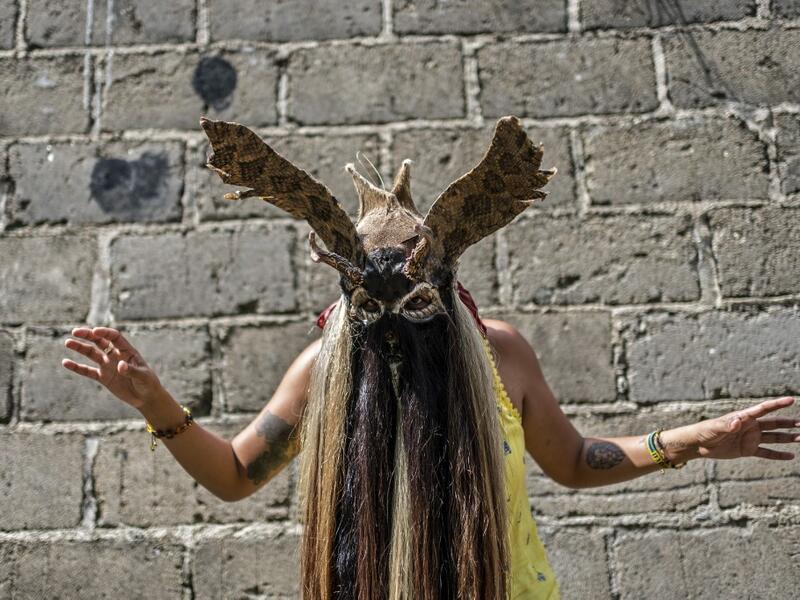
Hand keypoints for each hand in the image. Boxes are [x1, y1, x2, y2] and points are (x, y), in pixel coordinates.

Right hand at [62, 327, 164, 409]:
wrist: (145, 398)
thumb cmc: (148, 384)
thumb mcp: (143, 376)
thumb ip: (131, 370)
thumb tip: (119, 365)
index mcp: (127, 351)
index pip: (114, 337)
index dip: (105, 333)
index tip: (95, 331)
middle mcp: (115, 355)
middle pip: (100, 341)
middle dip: (88, 335)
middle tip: (74, 332)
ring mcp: (108, 365)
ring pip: (91, 354)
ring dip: (80, 348)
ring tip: (68, 342)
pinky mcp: (102, 377)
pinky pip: (87, 371)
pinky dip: (77, 367)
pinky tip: (65, 362)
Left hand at [661, 397, 798, 462]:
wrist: (699, 444)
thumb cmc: (706, 431)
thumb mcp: (716, 428)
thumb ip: (727, 425)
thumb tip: (738, 422)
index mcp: (744, 417)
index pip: (764, 409)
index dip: (777, 404)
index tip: (791, 400)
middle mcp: (750, 427)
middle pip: (774, 423)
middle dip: (788, 423)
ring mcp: (750, 438)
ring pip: (774, 437)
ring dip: (787, 438)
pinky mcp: (748, 450)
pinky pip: (766, 453)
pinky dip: (778, 455)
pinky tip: (790, 456)